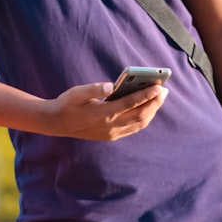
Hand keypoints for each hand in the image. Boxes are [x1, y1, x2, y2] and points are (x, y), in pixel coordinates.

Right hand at [41, 81, 167, 140]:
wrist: (57, 123)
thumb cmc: (68, 103)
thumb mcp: (78, 92)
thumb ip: (95, 88)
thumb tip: (112, 85)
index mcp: (103, 114)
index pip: (131, 103)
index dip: (146, 95)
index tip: (159, 86)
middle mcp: (110, 126)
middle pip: (139, 115)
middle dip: (154, 103)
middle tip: (164, 90)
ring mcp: (111, 133)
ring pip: (138, 123)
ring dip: (151, 111)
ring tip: (159, 98)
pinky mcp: (111, 136)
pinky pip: (133, 128)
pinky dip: (143, 118)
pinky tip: (147, 108)